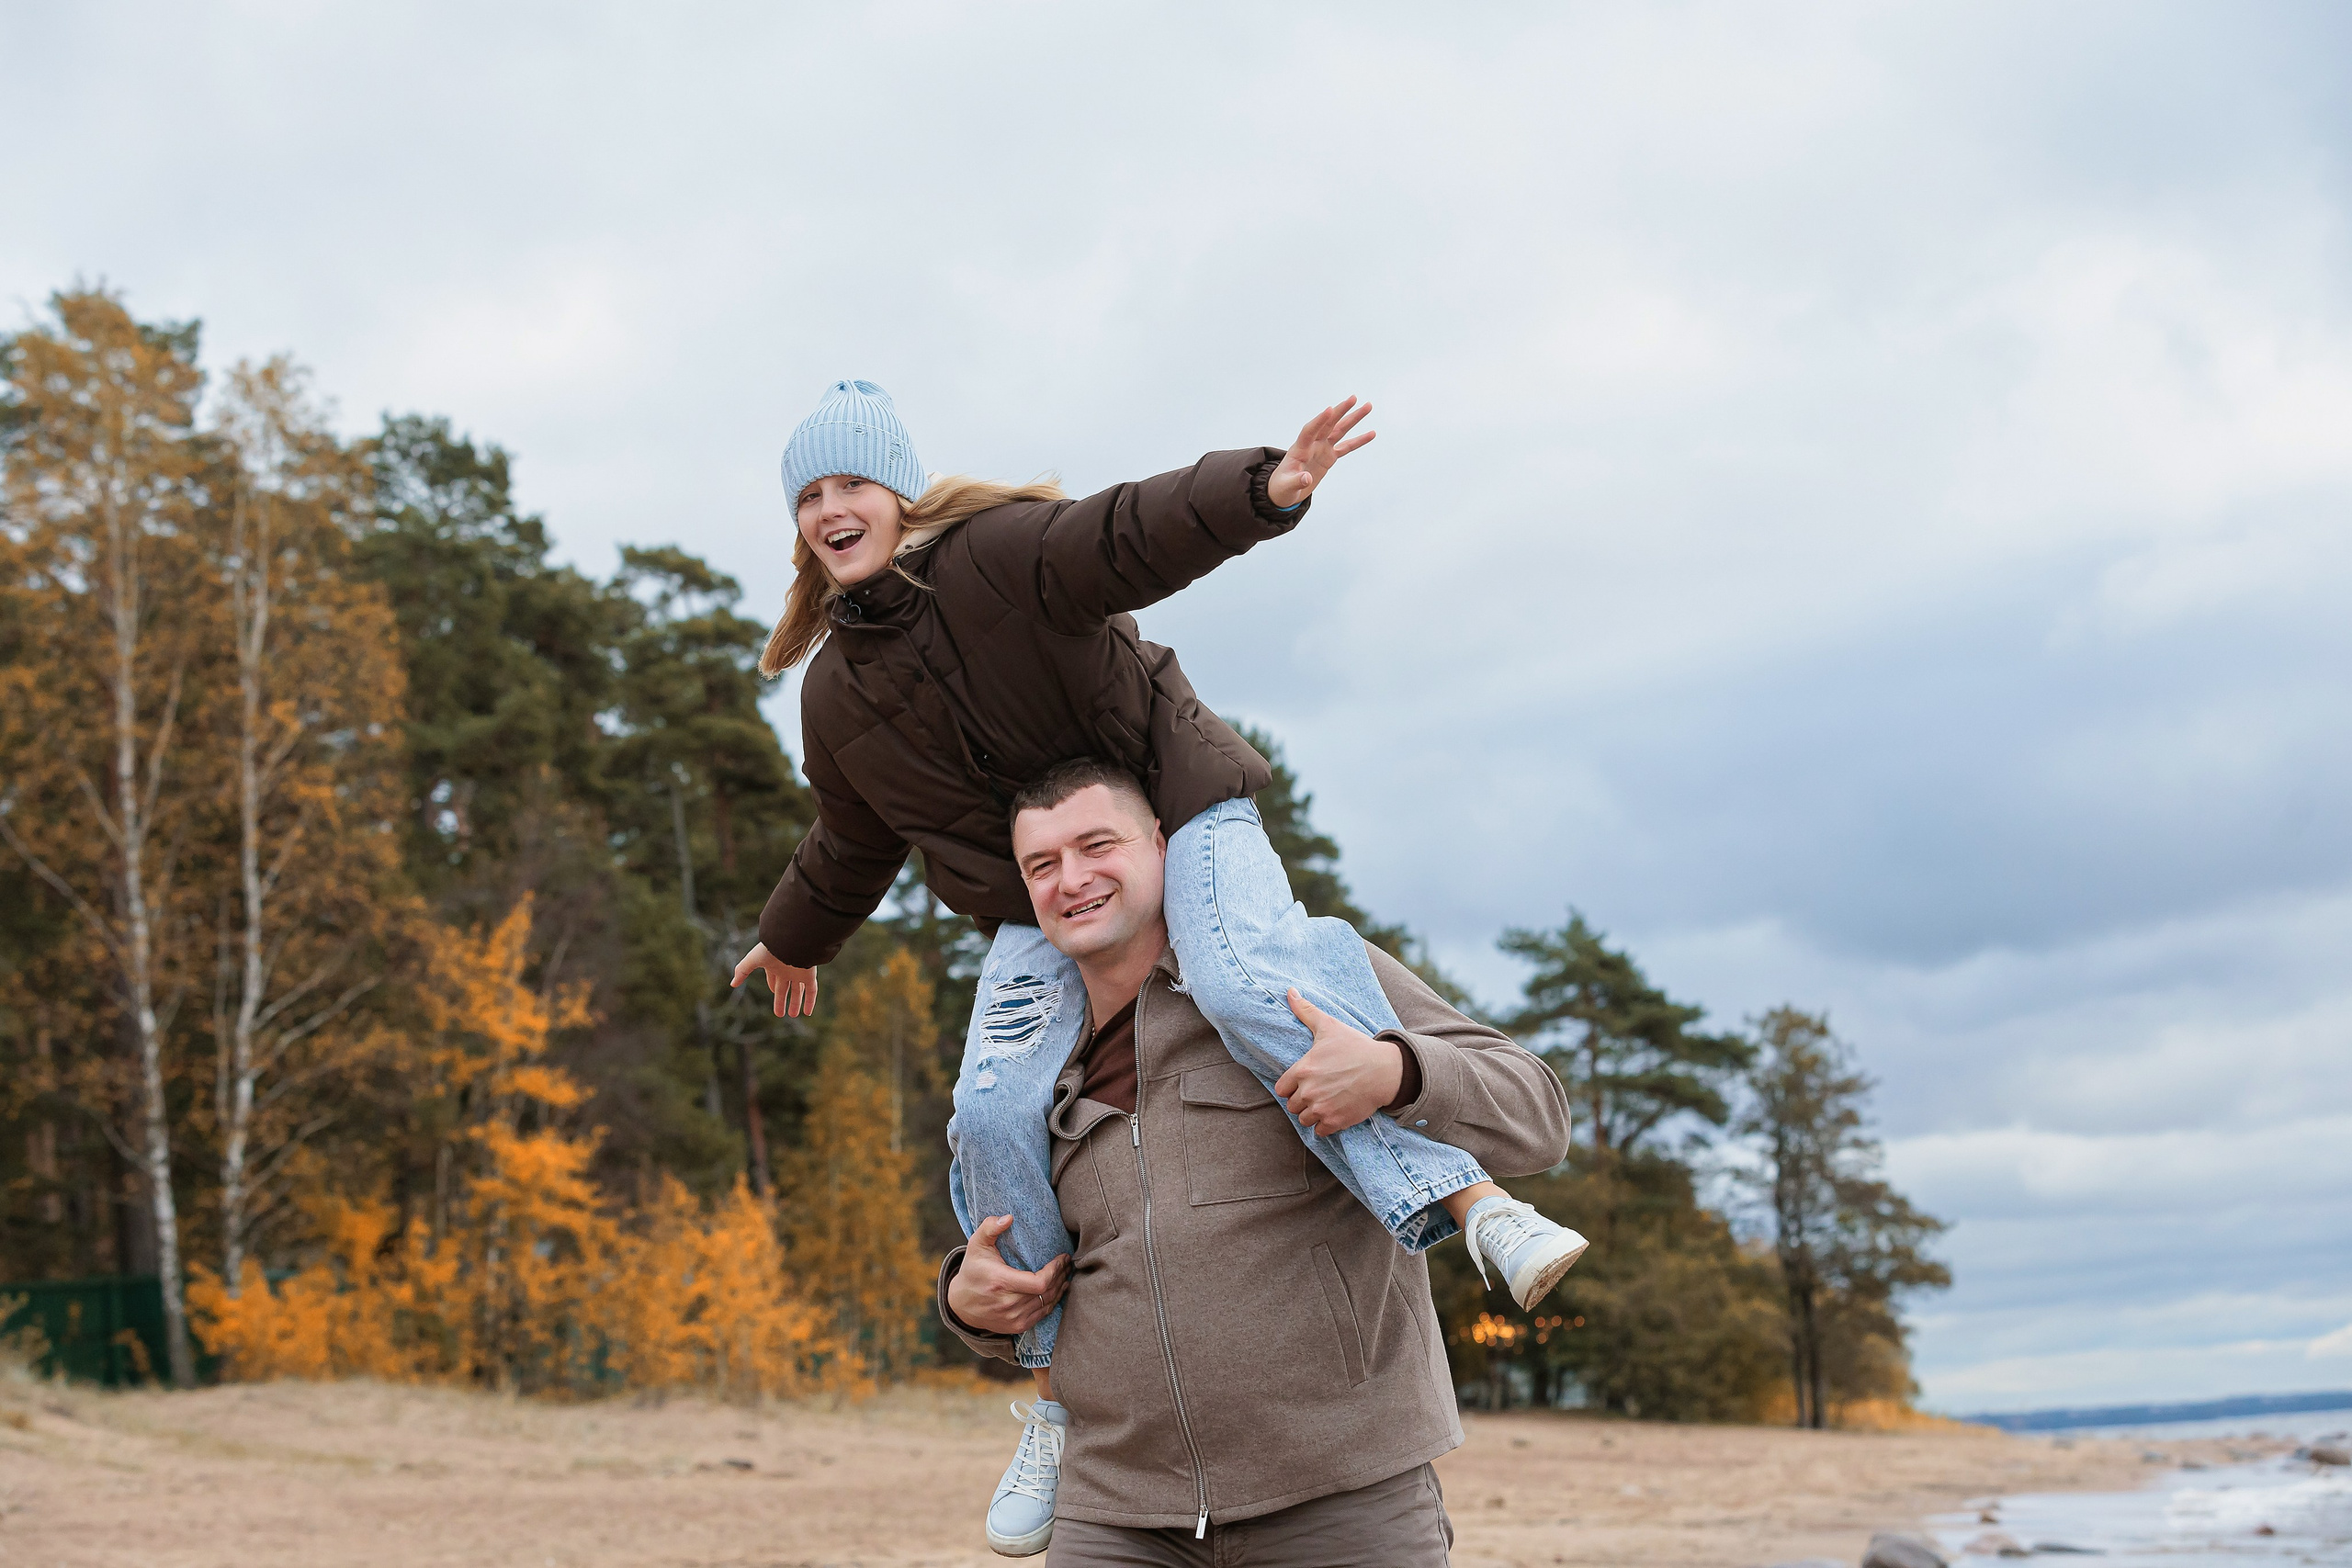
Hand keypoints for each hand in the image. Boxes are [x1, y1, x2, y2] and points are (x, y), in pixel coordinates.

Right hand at [730, 941, 817, 1017]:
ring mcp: (799, 973)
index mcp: (774, 965)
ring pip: (798, 991)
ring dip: (796, 1003)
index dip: (773, 986)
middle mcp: (787, 970)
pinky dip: (810, 1002)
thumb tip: (732, 984)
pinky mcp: (810, 975)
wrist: (793, 941)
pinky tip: (807, 1013)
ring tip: (792, 1015)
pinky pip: (812, 991)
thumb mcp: (752, 960)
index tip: (773, 992)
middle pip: (784, 988)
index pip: (774, 979)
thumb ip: (742, 970)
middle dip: (781, 1000)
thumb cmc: (771, 949)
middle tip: (780, 1014)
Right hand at [945, 1215, 1069, 1336]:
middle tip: (1067, 1262)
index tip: (1062, 1257)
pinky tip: (1058, 1290)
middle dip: (1061, 1275)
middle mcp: (1008, 1304)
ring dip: (1060, 1288)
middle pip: (1047, 1292)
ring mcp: (1013, 1318)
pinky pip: (1043, 1314)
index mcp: (1001, 1282)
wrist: (961, 1305)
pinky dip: (1053, 1301)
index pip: (1039, 1283)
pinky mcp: (1016, 1326)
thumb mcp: (976, 1245)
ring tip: (1066, 1273)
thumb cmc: (972, 1270)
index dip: (1055, 1271)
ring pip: (1048, 1303)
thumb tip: (1009, 1217)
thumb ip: (990, 1228)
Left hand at [1265, 397, 1375, 508]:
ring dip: (1353, 418)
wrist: (1284, 491)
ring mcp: (1322, 449)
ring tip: (1367, 406)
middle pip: (1328, 424)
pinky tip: (1371, 433)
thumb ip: (1296, 481)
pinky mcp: (1329, 457)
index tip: (1329, 409)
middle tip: (1354, 398)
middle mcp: (1312, 445)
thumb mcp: (1287, 487)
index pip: (1309, 431)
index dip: (1319, 420)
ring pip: (1339, 430)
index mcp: (1299, 449)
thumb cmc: (1282, 487)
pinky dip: (1358, 440)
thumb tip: (1307, 478)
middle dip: (1340, 411)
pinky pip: (1346, 447)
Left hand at [1274, 990, 1404, 1135]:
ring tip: (1326, 1102)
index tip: (1304, 1081)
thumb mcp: (1329, 1026)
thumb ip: (1306, 1011)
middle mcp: (1309, 1092)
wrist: (1385, 1070)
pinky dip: (1325, 1125)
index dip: (1292, 1085)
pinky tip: (1335, 1112)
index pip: (1282, 1088)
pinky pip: (1319, 1131)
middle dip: (1302, 1100)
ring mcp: (1322, 1109)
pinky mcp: (1336, 1122)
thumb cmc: (1356, 1047)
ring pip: (1304, 1119)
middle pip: (1292, 1106)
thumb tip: (1289, 992)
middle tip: (1318, 1091)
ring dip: (1312, 1113)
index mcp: (1303, 1070)